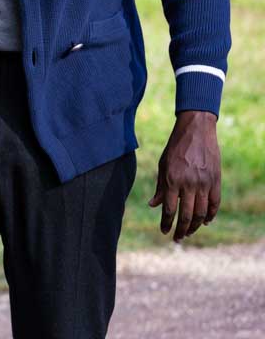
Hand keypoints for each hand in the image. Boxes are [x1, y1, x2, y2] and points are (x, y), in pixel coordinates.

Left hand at [149, 110, 220, 241]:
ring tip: (189, 232)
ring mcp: (204, 183)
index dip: (166, 223)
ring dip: (195, 226)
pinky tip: (206, 222)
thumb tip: (153, 205)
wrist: (196, 131)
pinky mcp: (216, 181)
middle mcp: (189, 184)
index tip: (164, 231)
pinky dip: (211, 215)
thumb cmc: (175, 148)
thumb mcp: (163, 165)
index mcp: (172, 180)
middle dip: (181, 229)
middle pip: (187, 215)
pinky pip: (215, 203)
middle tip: (177, 238)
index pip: (169, 209)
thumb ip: (160, 187)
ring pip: (202, 213)